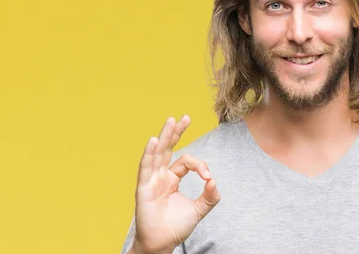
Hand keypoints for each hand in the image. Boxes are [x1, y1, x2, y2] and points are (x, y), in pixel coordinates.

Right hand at [132, 116, 220, 253]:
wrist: (162, 243)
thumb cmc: (176, 227)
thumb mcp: (198, 210)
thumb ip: (209, 197)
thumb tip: (215, 181)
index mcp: (172, 178)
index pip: (186, 161)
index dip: (200, 165)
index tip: (208, 177)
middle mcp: (160, 176)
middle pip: (168, 148)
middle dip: (176, 132)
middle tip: (184, 117)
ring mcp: (151, 180)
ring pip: (158, 153)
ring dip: (164, 137)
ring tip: (170, 120)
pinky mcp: (143, 188)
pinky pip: (145, 167)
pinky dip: (149, 154)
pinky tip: (153, 141)